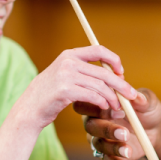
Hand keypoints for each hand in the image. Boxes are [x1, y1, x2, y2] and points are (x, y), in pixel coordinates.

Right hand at [15, 45, 138, 129]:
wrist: (29, 109)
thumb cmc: (49, 95)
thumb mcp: (63, 75)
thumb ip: (82, 70)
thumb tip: (111, 73)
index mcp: (69, 54)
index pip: (99, 50)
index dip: (114, 60)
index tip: (121, 73)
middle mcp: (68, 62)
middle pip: (104, 71)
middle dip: (121, 84)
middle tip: (131, 95)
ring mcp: (66, 75)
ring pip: (100, 86)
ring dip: (113, 98)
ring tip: (118, 108)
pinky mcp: (65, 90)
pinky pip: (92, 96)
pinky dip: (102, 102)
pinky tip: (105, 108)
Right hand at [75, 88, 160, 159]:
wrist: (155, 130)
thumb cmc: (146, 110)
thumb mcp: (148, 101)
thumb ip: (142, 99)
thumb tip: (137, 97)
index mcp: (100, 104)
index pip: (87, 104)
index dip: (98, 107)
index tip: (120, 110)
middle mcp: (96, 121)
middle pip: (90, 126)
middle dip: (106, 129)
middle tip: (124, 133)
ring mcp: (100, 139)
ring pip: (98, 144)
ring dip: (112, 148)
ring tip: (128, 150)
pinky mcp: (108, 154)